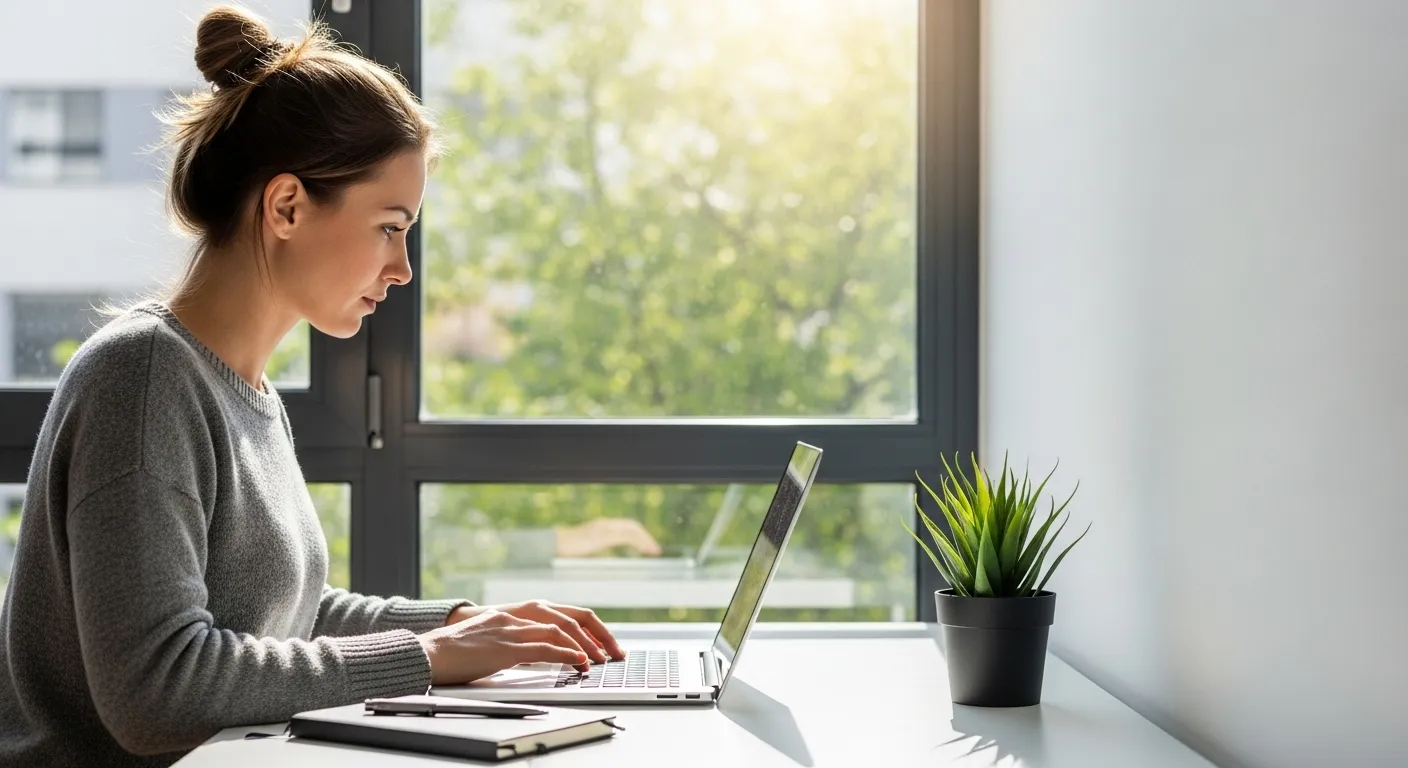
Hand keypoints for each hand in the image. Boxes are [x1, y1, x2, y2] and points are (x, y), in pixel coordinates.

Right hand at [421, 605, 608, 685]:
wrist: (430, 652)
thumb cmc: (457, 650)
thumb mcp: (493, 638)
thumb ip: (517, 641)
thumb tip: (542, 654)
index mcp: (516, 613)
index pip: (563, 614)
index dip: (588, 627)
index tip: (604, 643)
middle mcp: (518, 616)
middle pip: (569, 617)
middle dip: (596, 634)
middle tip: (613, 651)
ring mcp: (512, 629)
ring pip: (560, 630)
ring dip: (585, 646)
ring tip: (599, 659)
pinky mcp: (505, 647)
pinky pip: (543, 647)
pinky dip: (565, 653)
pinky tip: (578, 661)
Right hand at [554, 517, 662, 557]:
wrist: (552, 546)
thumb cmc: (564, 552)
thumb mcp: (585, 550)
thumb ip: (596, 552)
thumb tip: (606, 568)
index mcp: (601, 526)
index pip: (625, 527)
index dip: (638, 535)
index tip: (648, 546)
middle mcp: (604, 524)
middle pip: (631, 526)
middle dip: (645, 537)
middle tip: (655, 550)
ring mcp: (603, 528)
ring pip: (631, 530)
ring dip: (645, 539)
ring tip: (654, 550)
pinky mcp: (602, 535)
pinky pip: (625, 536)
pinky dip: (638, 542)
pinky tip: (644, 549)